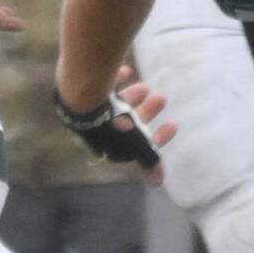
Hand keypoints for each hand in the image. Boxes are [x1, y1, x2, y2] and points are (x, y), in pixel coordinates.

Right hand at [53, 71, 174, 182]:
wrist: (83, 93)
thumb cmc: (111, 121)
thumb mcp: (136, 143)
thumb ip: (148, 159)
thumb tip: (157, 182)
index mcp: (107, 145)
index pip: (134, 147)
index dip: (156, 138)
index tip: (174, 125)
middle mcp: (95, 129)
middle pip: (124, 123)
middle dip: (146, 112)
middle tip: (162, 99)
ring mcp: (87, 110)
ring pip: (113, 105)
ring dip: (132, 97)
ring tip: (145, 88)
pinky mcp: (79, 91)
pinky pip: (98, 84)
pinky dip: (114, 79)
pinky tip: (127, 70)